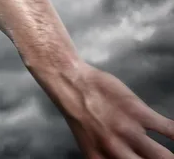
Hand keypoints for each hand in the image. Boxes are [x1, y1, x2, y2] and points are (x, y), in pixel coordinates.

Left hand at [59, 63, 173, 157]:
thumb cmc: (81, 114)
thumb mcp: (90, 144)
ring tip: (172, 156)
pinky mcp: (138, 113)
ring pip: (163, 156)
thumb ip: (106, 158)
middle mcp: (115, 152)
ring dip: (170, 157)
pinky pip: (169, 129)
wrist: (71, 84)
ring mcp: (128, 132)